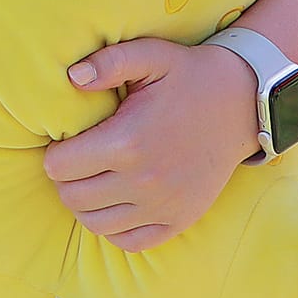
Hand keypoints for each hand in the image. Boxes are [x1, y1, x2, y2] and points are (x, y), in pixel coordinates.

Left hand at [41, 37, 258, 250]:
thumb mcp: (149, 55)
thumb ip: (108, 62)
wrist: (243, 104)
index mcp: (128, 142)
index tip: (65, 141)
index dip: (55, 152)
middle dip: (64, 178)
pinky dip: (113, 227)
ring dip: (83, 204)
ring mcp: (164, 206)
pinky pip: (130, 242)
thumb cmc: (188, 76)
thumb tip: (73, 77)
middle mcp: (144, 181)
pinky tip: (114, 202)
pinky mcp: (180, 219)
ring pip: (96, 224)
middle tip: (74, 160)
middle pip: (72, 197)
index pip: (59, 166)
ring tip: (90, 180)